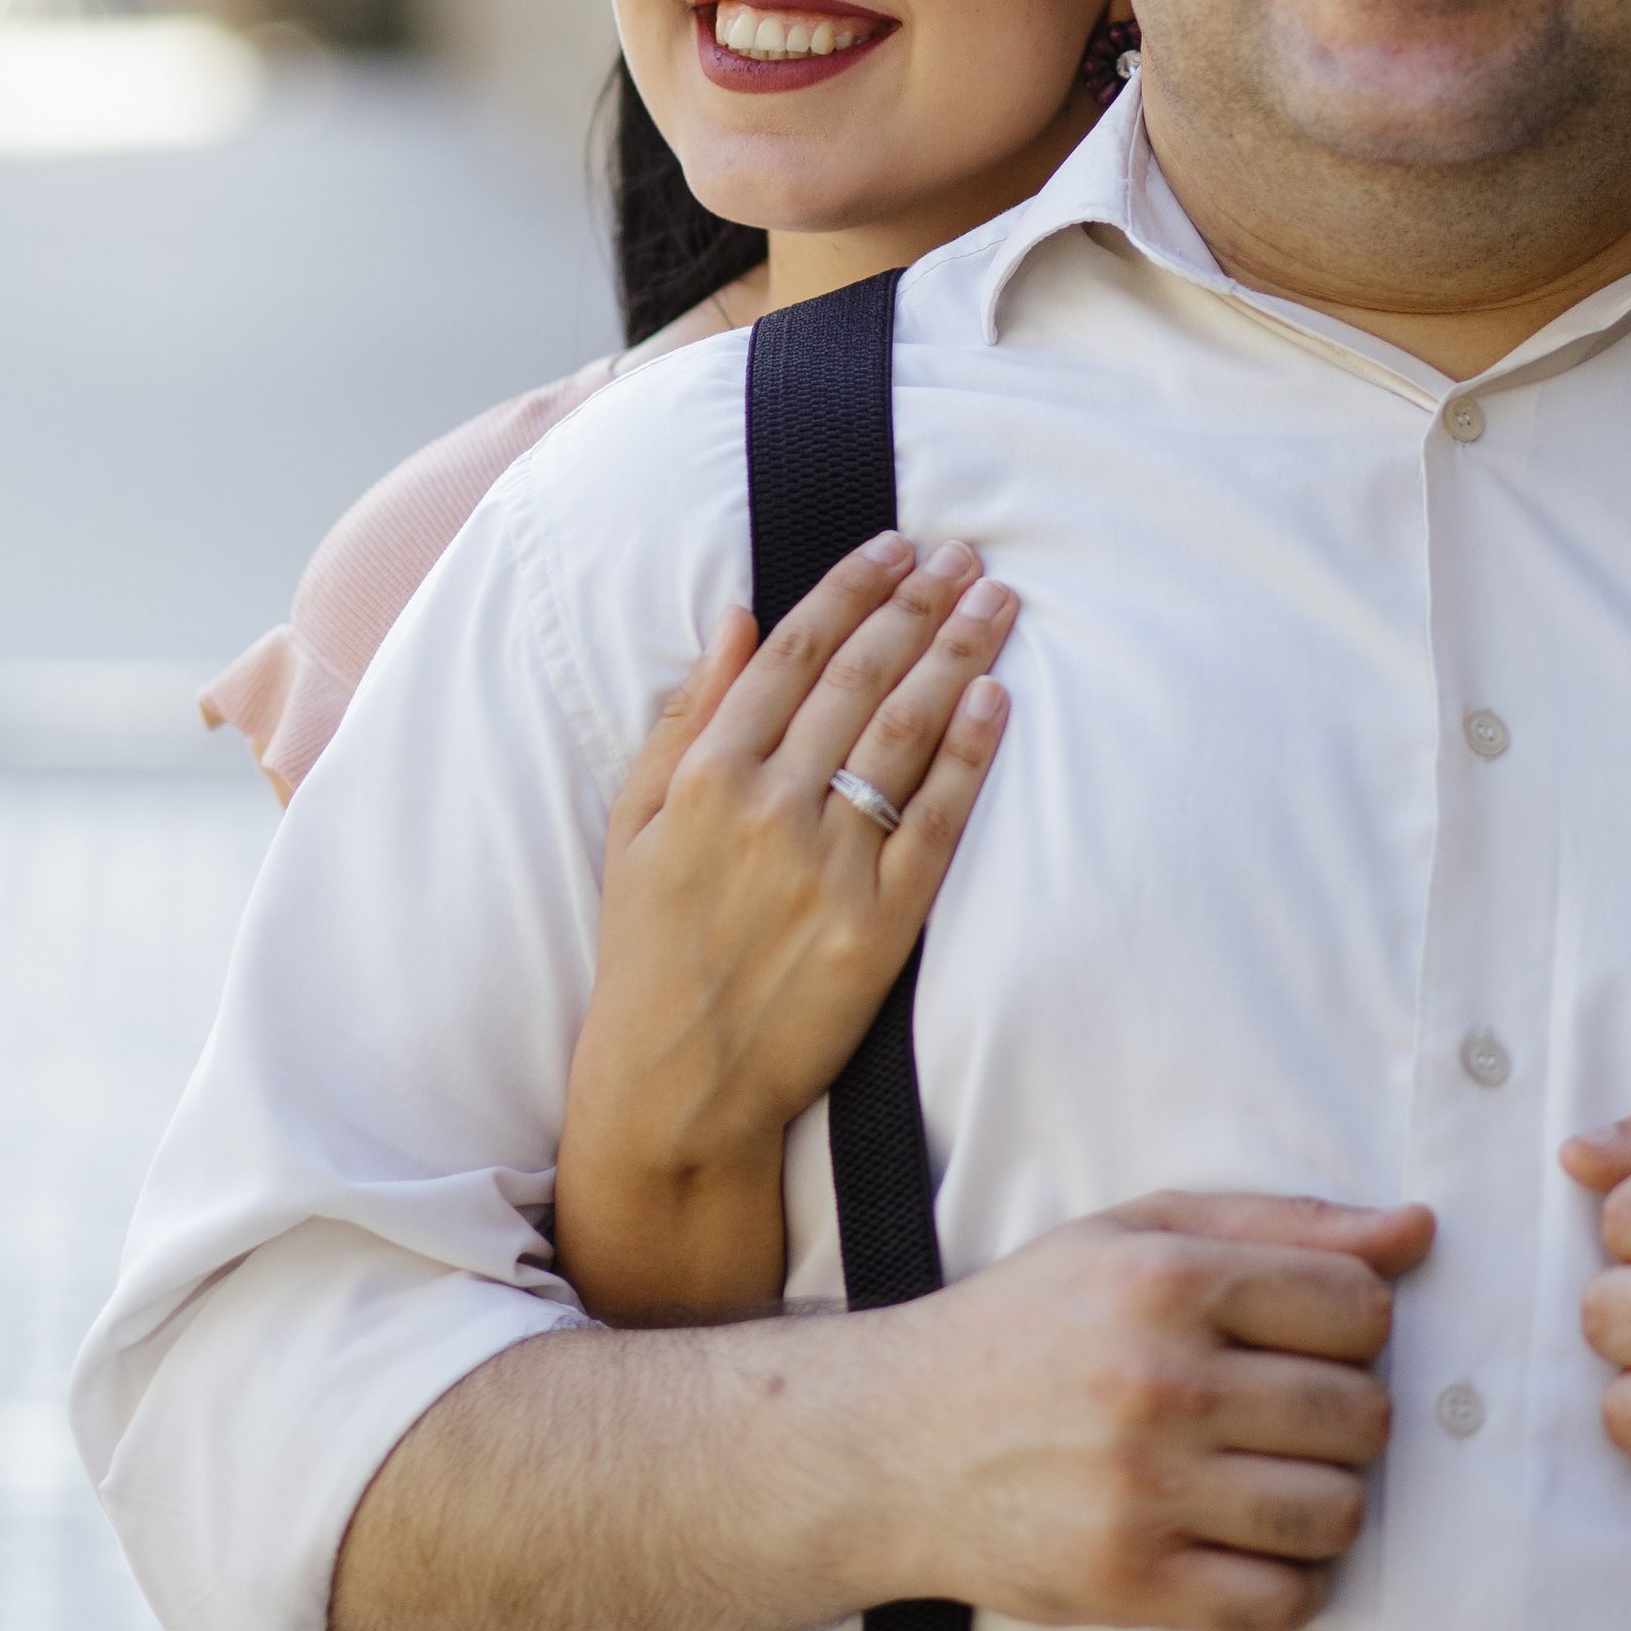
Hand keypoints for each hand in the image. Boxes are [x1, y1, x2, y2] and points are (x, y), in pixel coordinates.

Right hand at [555, 529, 1013, 1322]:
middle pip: (861, 678)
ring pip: (905, 733)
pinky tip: (997, 700)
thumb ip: (687, 717)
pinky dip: (969, 755)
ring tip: (995, 602)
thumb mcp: (634, 823)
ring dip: (957, 655)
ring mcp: (828, 868)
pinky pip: (937, 823)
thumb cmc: (647, 949)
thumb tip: (740, 620)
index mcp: (705, 775)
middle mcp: (769, 809)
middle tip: (965, 555)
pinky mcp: (880, 927)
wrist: (675, 1083)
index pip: (794, 653)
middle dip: (918, 604)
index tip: (895, 546)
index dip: (851, 589)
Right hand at [870, 1191, 1434, 1630]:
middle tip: (1292, 1410)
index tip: (1313, 1334)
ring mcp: (1146, 1489)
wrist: (897, 1439)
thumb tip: (1415, 1232)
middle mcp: (1160, 1380)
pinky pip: (1281, 1602)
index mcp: (1166, 1277)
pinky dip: (1291, 1582)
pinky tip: (1251, 1543)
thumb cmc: (1030, 1324)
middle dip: (1348, 1412)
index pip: (1355, 1302)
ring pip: (1337, 1511)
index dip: (1357, 1320)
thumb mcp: (1136, 1235)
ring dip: (1327, 1500)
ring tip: (1275, 1477)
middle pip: (1360, 1411)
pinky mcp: (1131, 1581)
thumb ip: (1279, 1224)